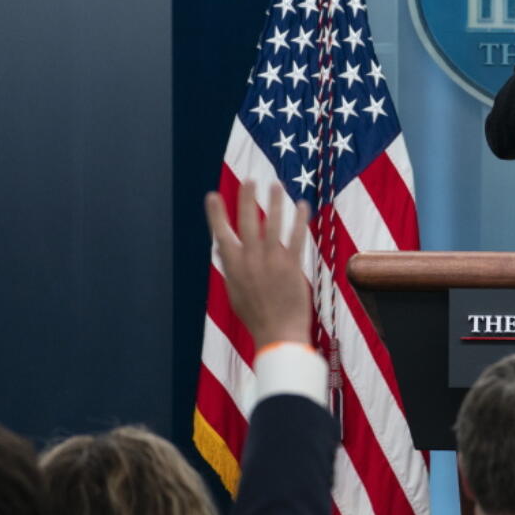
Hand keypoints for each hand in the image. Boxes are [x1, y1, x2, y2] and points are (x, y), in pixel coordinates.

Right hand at [205, 181, 311, 349]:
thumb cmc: (256, 316)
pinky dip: (299, 220)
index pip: (220, 234)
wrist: (277, 334)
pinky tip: (302, 206)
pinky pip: (297, 238)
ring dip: (274, 202)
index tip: (212, 195)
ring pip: (273, 225)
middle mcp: (250, 260)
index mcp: (233, 267)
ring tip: (276, 184)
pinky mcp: (292, 266)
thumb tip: (221, 248)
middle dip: (247, 199)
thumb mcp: (235, 292)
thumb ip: (230, 268)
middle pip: (247, 222)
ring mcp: (271, 262)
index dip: (216, 214)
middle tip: (249, 180)